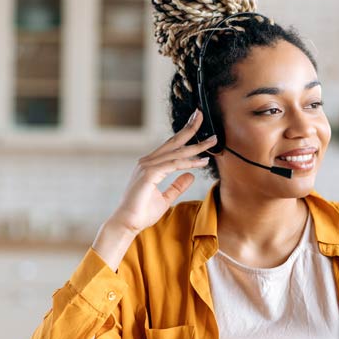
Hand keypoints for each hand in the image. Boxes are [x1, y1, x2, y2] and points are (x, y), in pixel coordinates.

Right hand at [107, 108, 215, 234]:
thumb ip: (177, 186)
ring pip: (176, 152)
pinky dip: (188, 162)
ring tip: (212, 141)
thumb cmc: (142, 213)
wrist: (126, 224)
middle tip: (202, 115)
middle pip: (173, 142)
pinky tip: (202, 161)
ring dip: (196, 147)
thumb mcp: (166, 198)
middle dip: (189, 128)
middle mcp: (148, 162)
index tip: (197, 123)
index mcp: (150, 165)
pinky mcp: (148, 175)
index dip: (185, 134)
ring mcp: (147, 167)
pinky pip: (173, 165)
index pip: (171, 146)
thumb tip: (191, 175)